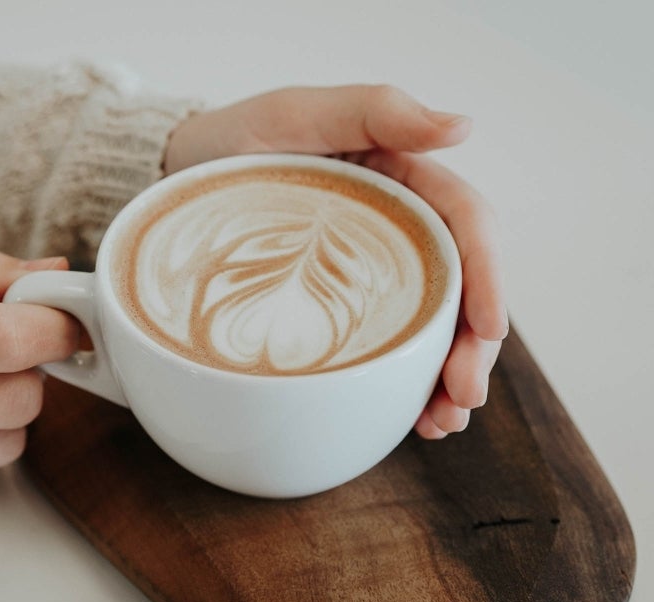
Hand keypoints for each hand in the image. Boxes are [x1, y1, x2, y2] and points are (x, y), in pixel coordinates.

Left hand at [165, 85, 507, 437]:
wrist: (179, 179)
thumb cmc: (234, 141)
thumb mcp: (296, 114)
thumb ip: (375, 110)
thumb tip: (463, 126)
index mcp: (401, 182)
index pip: (466, 226)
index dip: (488, 277)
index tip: (488, 329)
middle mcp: (396, 231)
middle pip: (458, 289)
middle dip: (472, 347)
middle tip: (463, 399)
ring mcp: (369, 274)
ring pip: (429, 327)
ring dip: (446, 378)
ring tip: (442, 424)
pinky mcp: (339, 307)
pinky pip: (383, 347)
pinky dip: (403, 383)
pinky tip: (410, 416)